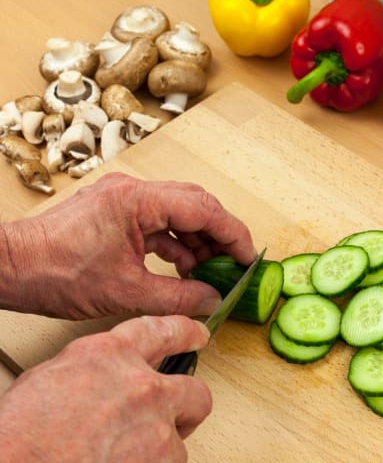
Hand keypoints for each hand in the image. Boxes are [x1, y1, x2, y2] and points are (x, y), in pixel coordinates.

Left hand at [0, 172, 255, 318]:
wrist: (9, 268)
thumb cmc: (53, 272)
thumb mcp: (125, 292)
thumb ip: (178, 297)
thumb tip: (212, 300)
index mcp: (137, 201)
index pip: (203, 209)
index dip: (232, 234)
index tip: (248, 257)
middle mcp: (133, 191)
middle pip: (196, 204)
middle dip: (219, 236)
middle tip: (234, 265)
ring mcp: (125, 200)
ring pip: (180, 213)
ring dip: (198, 242)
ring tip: (208, 274)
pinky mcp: (117, 212)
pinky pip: (160, 223)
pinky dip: (176, 245)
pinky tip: (183, 270)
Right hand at [0, 315, 210, 461]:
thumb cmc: (19, 435)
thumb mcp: (50, 378)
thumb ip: (92, 370)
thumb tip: (104, 379)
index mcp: (109, 355)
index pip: (162, 330)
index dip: (185, 333)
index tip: (197, 336)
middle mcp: (141, 385)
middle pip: (194, 390)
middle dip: (186, 406)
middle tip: (172, 418)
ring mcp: (155, 424)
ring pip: (179, 437)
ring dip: (159, 449)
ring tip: (126, 456)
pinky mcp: (161, 458)